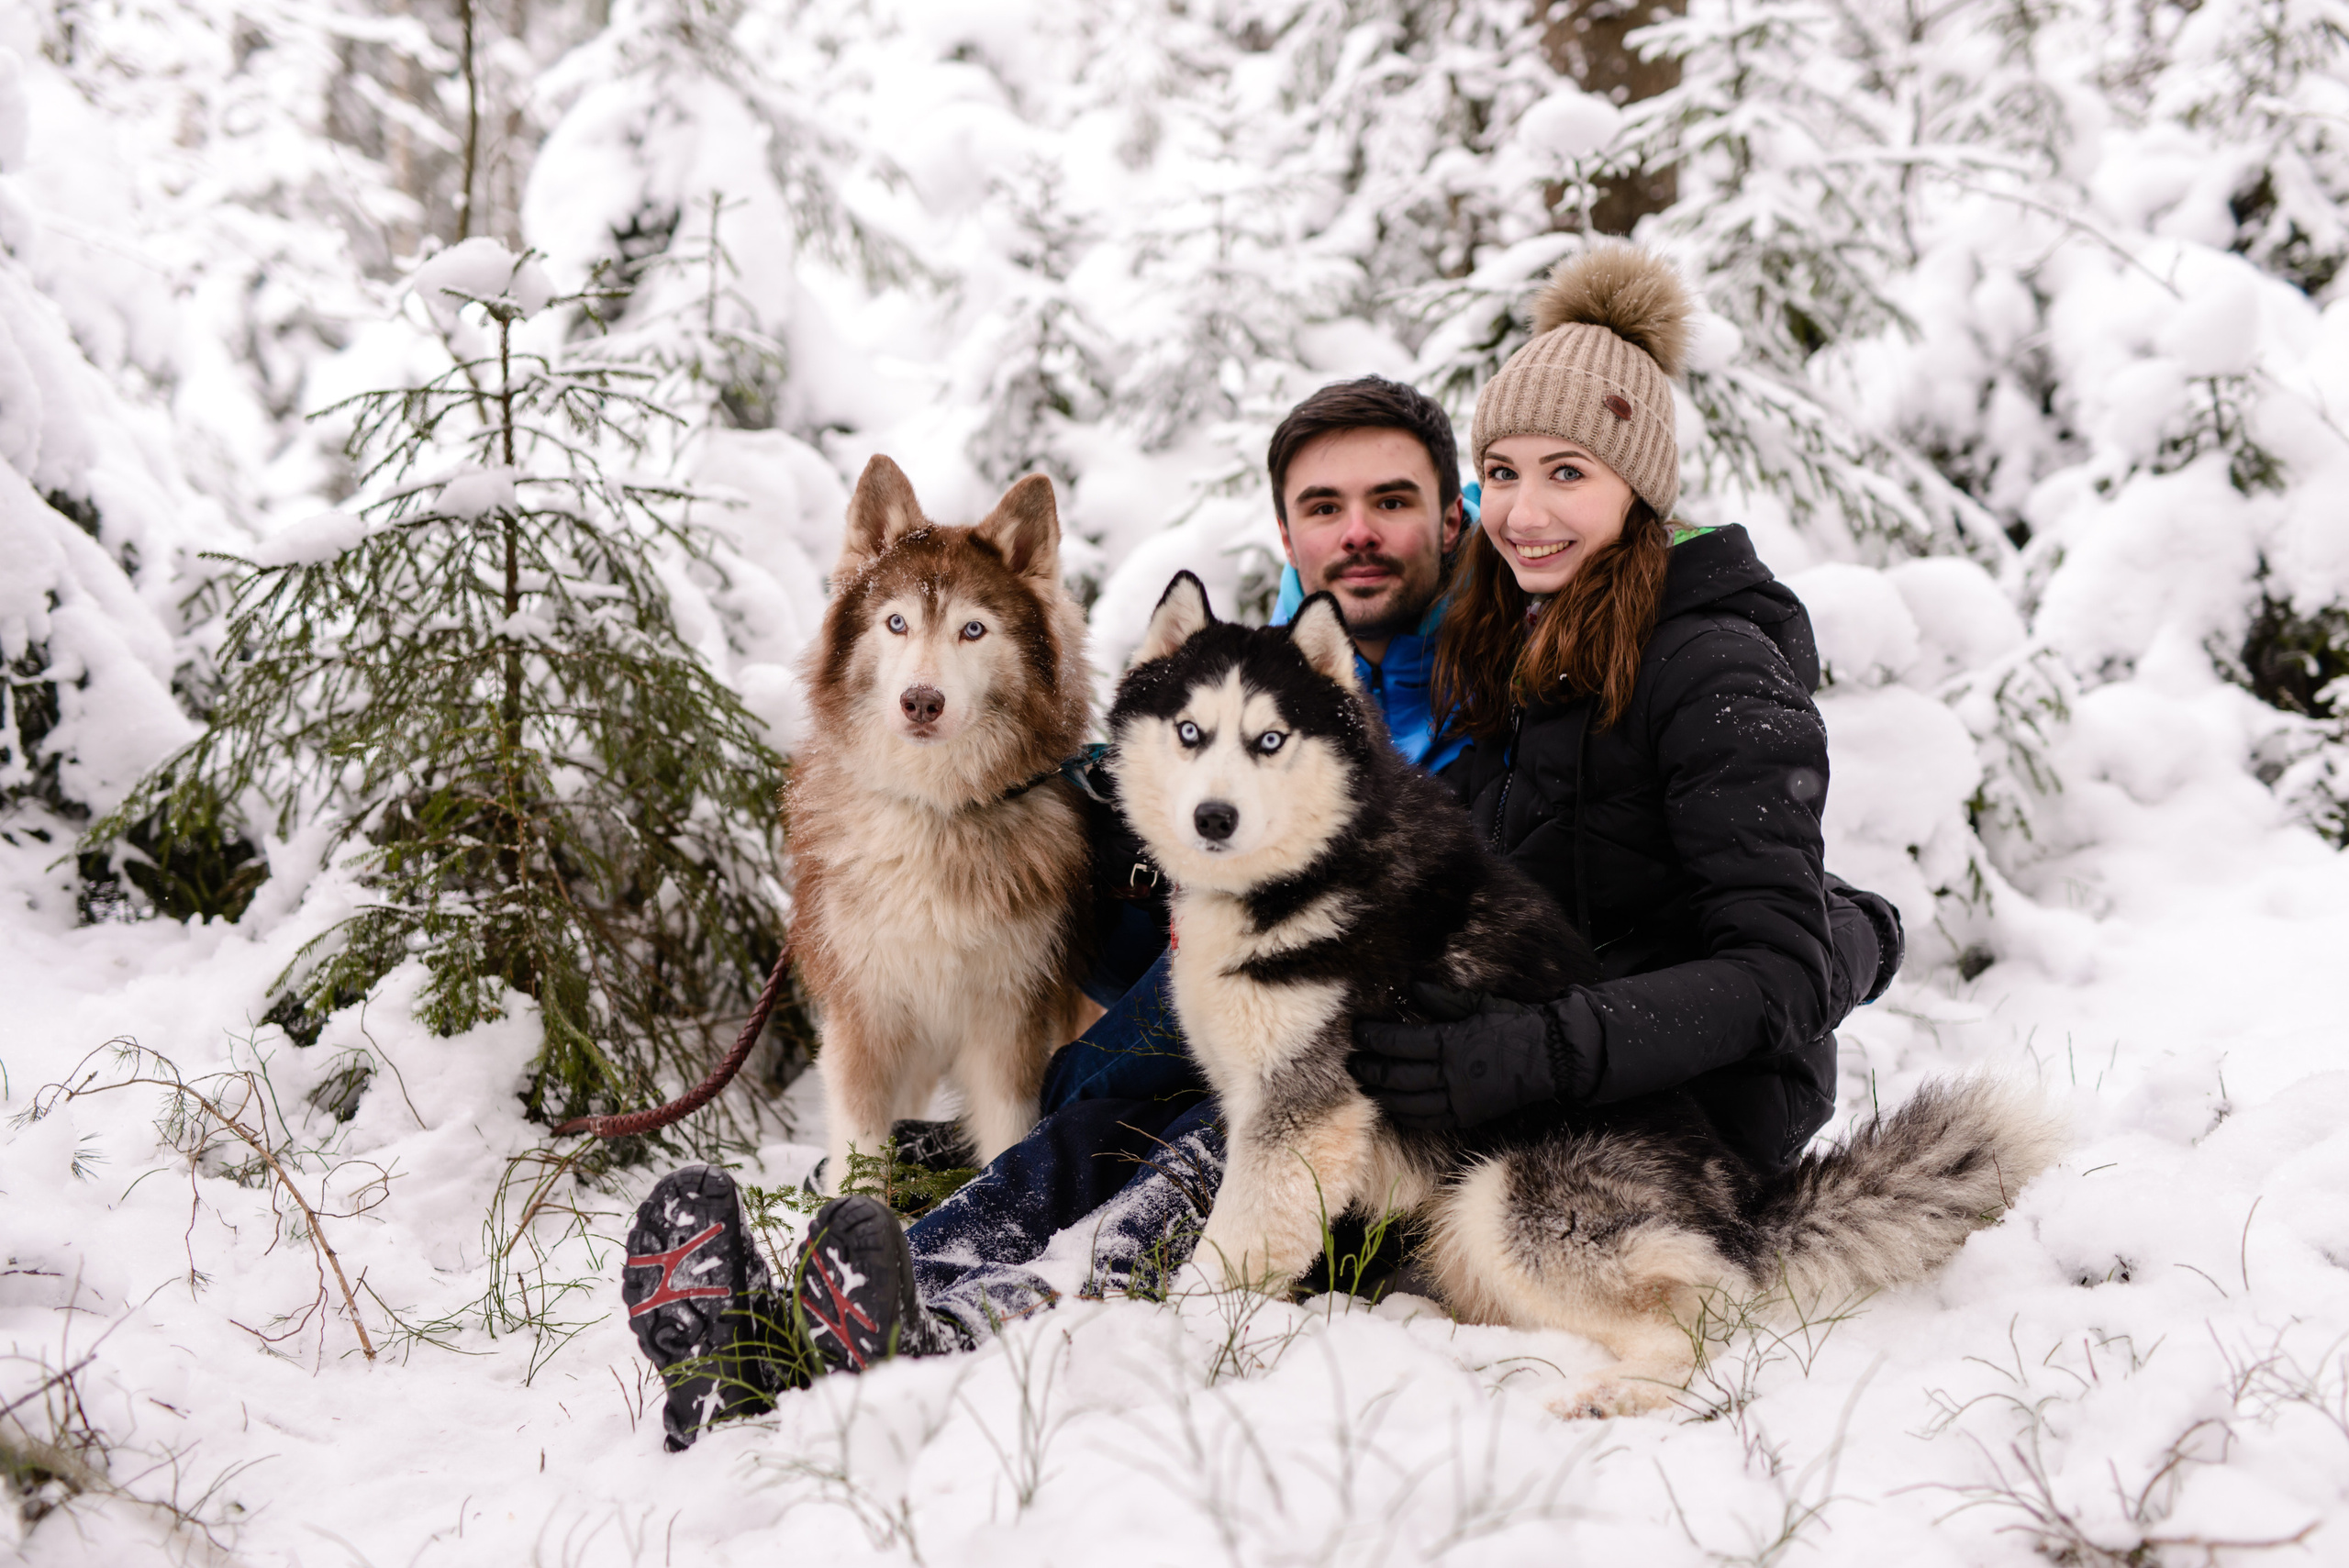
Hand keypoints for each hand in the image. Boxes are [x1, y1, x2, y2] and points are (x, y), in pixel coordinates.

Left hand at [1348, 981, 1563, 1132]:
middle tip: (1352, 1061)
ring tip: (1363, 1084)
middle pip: (1398, 1074)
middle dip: (1371, 1068)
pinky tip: (1392, 1107)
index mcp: (1452, 1042)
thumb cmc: (1516, 1025)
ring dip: (1382, 1093)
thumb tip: (1414, 988)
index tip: (1357, 1032)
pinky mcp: (1468, 1116)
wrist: (1551, 1058)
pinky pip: (1429, 1120)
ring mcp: (1459, 1099)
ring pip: (1408, 1101)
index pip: (1400, 1042)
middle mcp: (1452, 1074)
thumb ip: (1444, 1000)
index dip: (1375, 1038)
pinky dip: (1406, 1115)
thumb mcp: (1481, 1004)